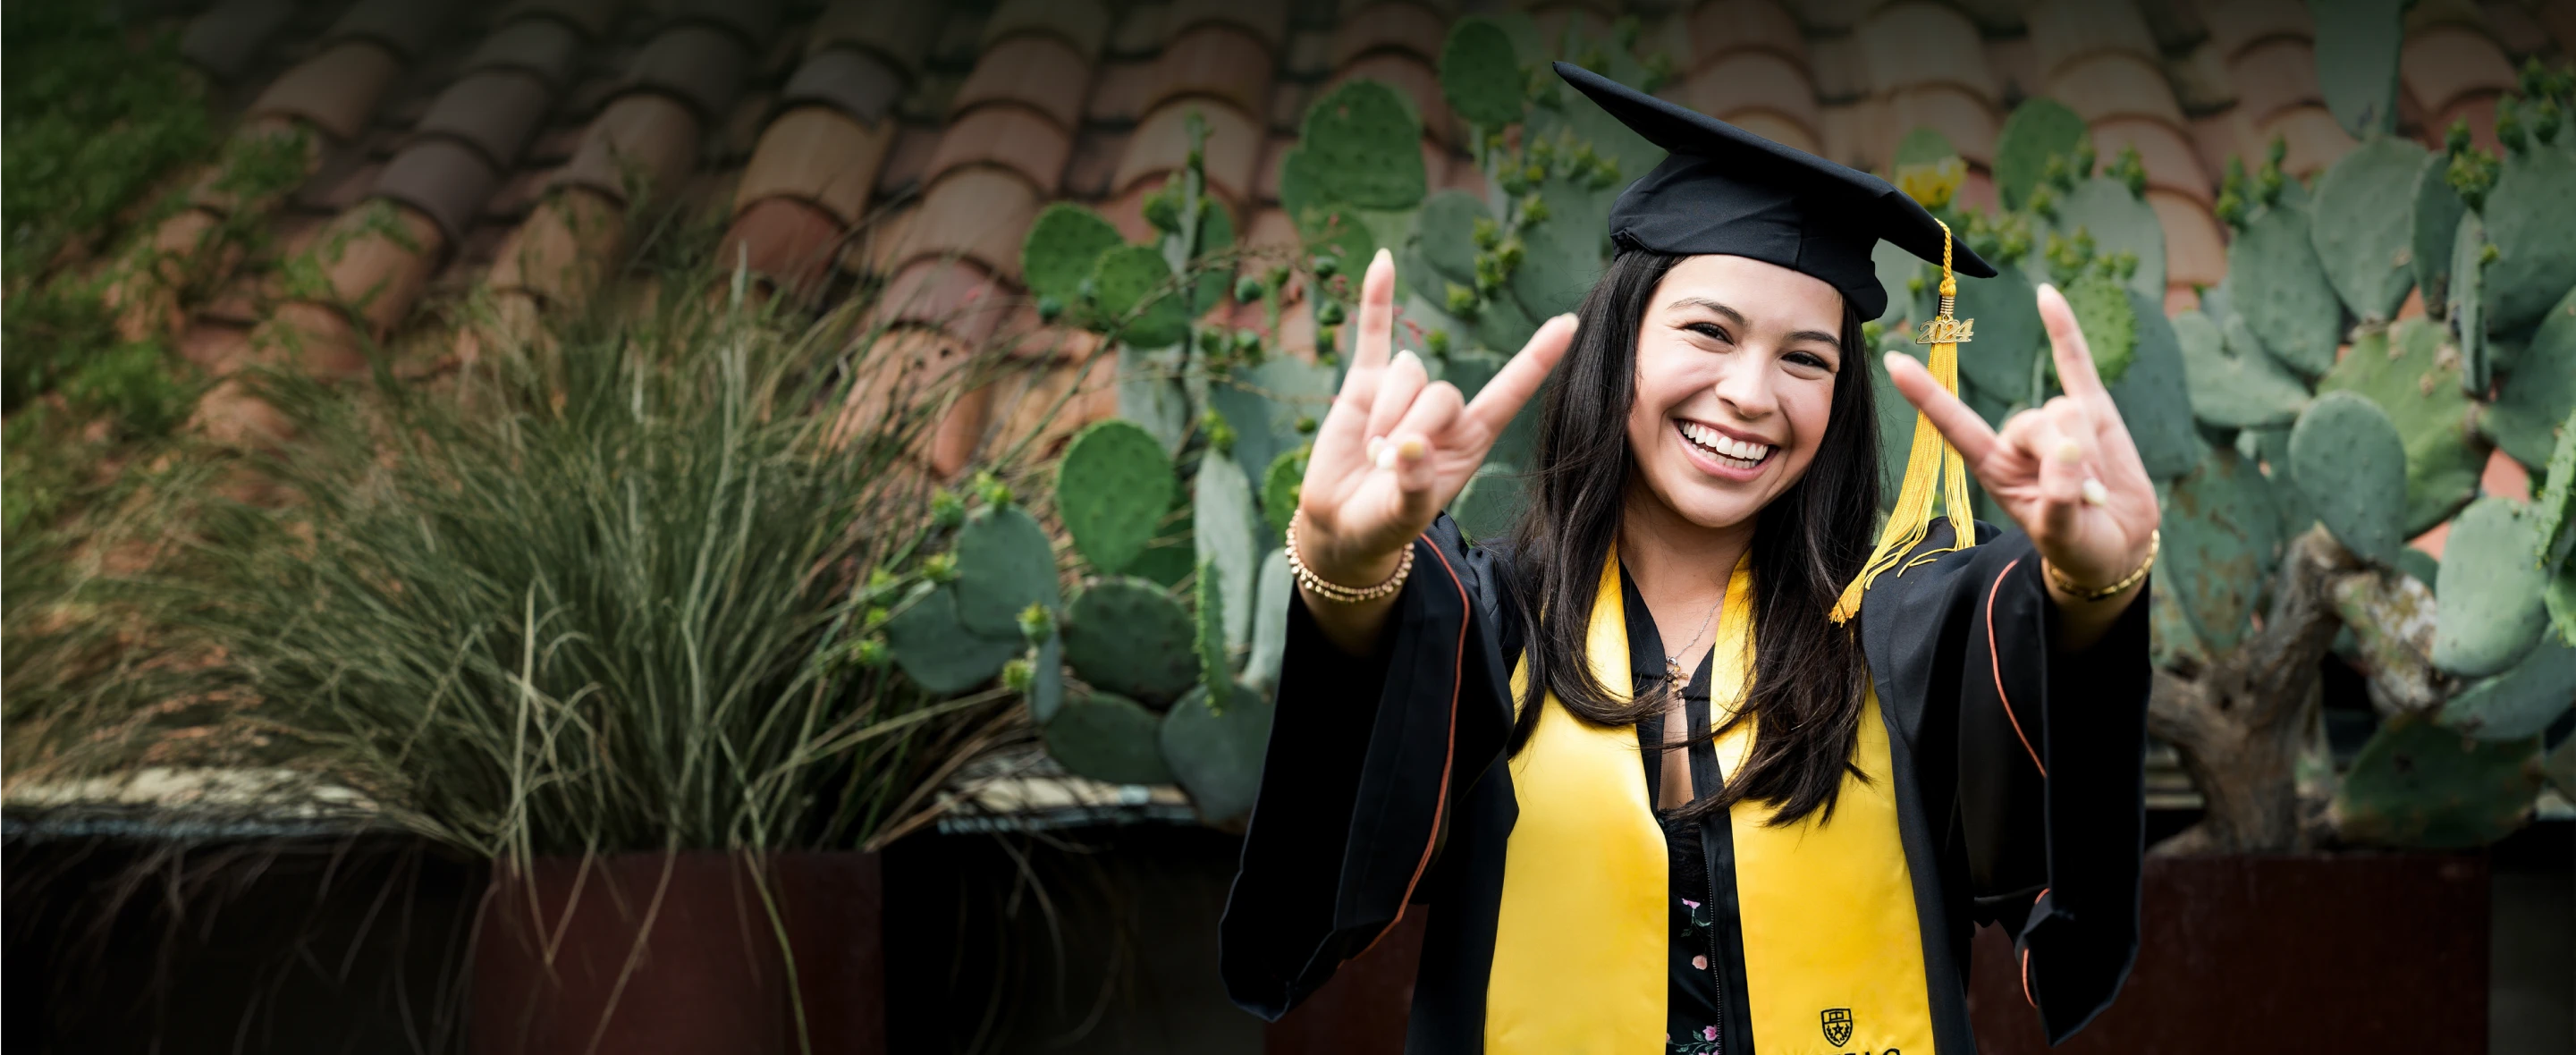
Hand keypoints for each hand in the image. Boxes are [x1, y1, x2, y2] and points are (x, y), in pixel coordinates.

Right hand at [1296, 249, 1578, 585]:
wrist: (1340, 523)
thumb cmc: (1385, 523)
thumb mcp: (1406, 514)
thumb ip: (1414, 484)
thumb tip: (1409, 447)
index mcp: (1471, 438)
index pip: (1510, 392)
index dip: (1537, 360)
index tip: (1569, 322)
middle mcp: (1444, 409)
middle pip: (1442, 390)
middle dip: (1412, 429)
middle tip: (1386, 468)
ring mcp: (1405, 391)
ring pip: (1407, 372)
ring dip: (1384, 414)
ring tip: (1370, 453)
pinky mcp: (1366, 383)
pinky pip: (1374, 333)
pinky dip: (1377, 299)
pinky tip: (1383, 261)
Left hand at [1884, 283, 2158, 605]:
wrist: (2117, 545)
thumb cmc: (2078, 546)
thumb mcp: (2064, 534)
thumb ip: (2060, 499)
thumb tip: (2068, 449)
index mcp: (1994, 466)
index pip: (1954, 424)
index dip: (1926, 396)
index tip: (1893, 362)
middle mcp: (2016, 438)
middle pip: (2034, 421)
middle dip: (2062, 457)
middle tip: (2082, 498)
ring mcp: (2055, 421)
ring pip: (2067, 410)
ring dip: (2089, 451)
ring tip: (2096, 487)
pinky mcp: (2094, 410)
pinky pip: (2076, 363)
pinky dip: (2063, 329)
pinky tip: (2046, 294)